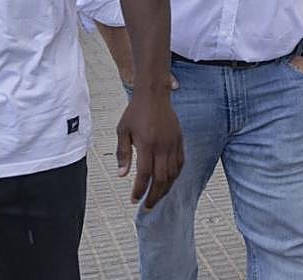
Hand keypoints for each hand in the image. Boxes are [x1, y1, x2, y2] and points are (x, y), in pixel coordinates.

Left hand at [115, 83, 182, 208]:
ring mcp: (173, 144)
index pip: (144, 174)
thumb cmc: (135, 111)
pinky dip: (175, 176)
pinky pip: (180, 163)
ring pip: (173, 174)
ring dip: (165, 189)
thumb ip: (122, 153)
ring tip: (157, 198)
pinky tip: (169, 182)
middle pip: (161, 179)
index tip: (134, 199)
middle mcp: (162, 146)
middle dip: (154, 196)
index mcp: (146, 144)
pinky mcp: (179, 140)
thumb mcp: (122, 131)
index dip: (139, 190)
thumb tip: (122, 175)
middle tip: (147, 207)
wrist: (154, 94)